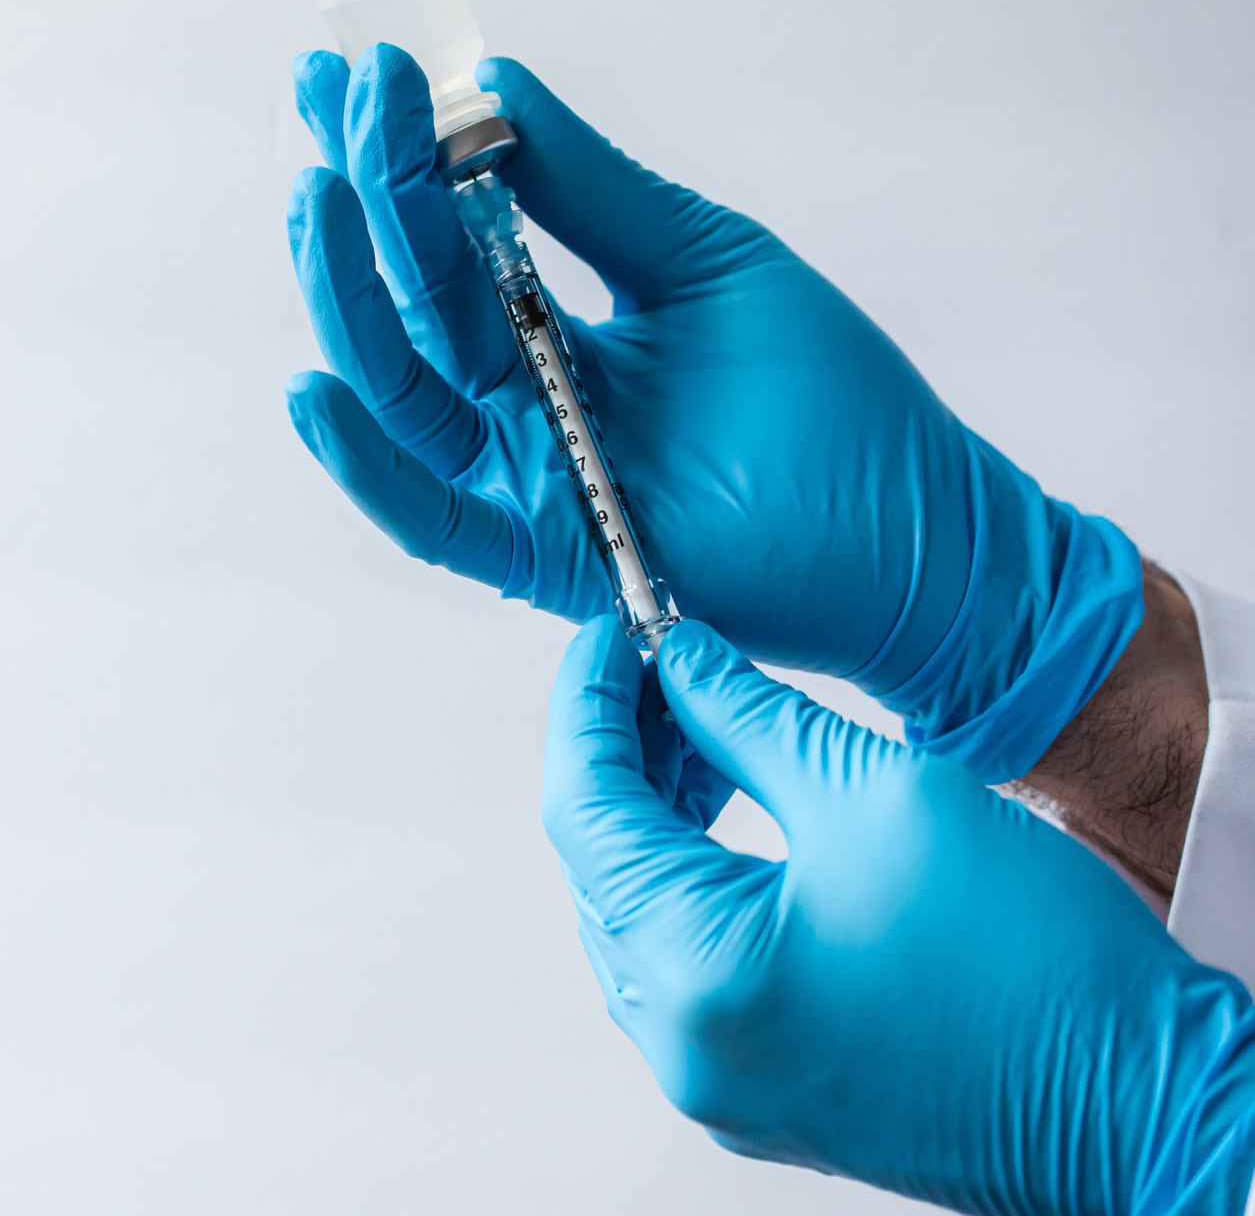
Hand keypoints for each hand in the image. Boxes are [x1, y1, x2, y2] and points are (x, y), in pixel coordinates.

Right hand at [284, 45, 1141, 780]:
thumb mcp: (698, 256)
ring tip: (317, 200)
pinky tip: (315, 391)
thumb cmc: (825, 396)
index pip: (446, 237)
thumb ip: (590, 188)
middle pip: (409, 303)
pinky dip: (367, 464)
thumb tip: (494, 82)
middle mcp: (519, 402)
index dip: (395, 156)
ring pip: (402, 393)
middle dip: (364, 201)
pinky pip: (431, 517)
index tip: (353, 70)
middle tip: (334, 100)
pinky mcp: (544, 553)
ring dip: (346, 299)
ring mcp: (525, 477)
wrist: (917, 523)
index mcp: (548, 329)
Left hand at [544, 616, 1254, 1214]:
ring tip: (706, 731)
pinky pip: (686, 968)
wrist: (1146, 1100)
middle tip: (665, 667)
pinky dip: (693, 883)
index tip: (608, 629)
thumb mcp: (881, 793)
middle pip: (599, 864)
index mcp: (701, 971)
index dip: (587, 703)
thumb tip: (680, 660)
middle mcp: (685, 1046)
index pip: (584, 808)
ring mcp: (718, 1081)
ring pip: (636, 917)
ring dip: (656, 817)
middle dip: (622, 753)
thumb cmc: (1039, 964)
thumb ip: (750, 717)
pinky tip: (730, 815)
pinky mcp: (760, 1091)